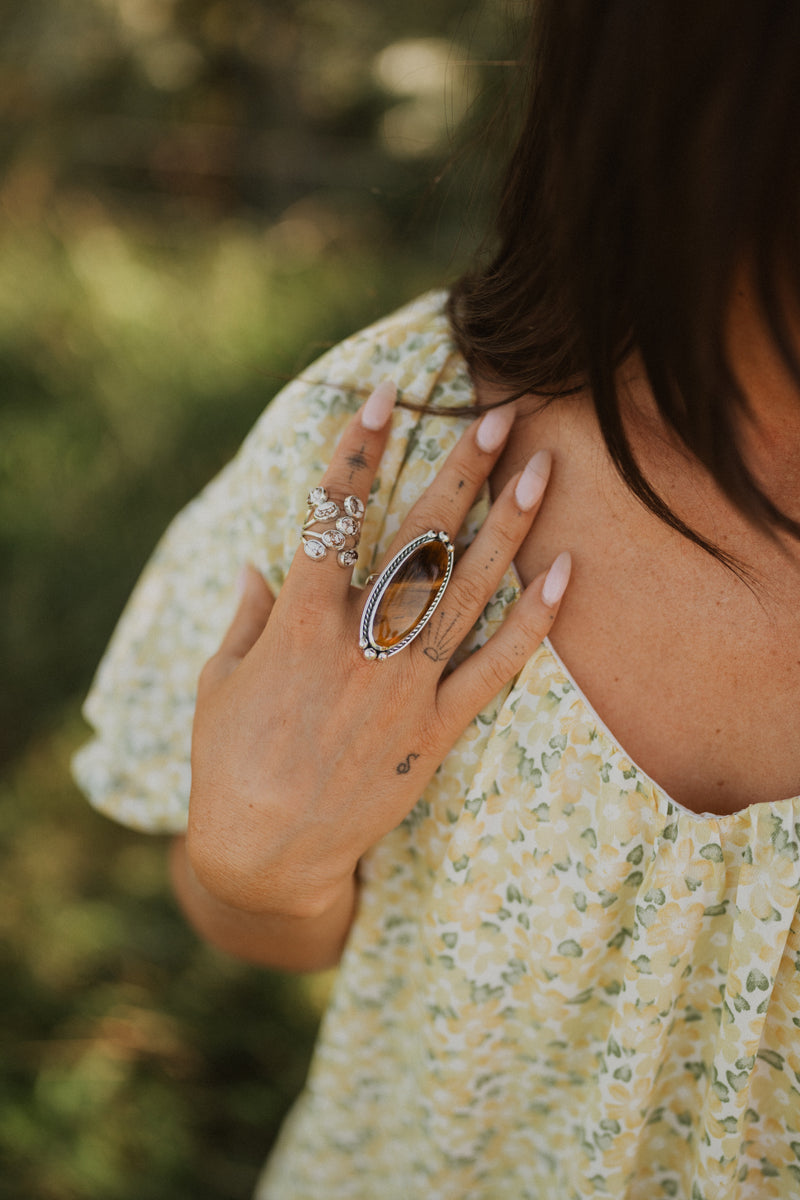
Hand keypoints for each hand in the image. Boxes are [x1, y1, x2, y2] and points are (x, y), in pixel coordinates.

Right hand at [187, 384, 570, 920]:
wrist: (266, 855)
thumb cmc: (228, 762)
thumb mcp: (219, 681)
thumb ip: (246, 618)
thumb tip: (262, 567)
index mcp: (296, 625)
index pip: (330, 515)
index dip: (358, 449)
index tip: (389, 396)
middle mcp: (357, 646)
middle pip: (418, 542)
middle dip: (459, 472)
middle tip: (498, 416)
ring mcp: (404, 688)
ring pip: (467, 593)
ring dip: (508, 528)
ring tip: (542, 470)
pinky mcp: (436, 732)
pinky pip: (495, 669)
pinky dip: (534, 624)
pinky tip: (567, 574)